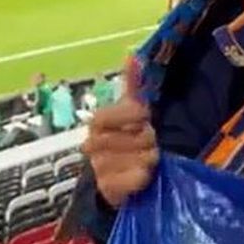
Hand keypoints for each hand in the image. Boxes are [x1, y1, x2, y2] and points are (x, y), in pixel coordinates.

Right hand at [81, 64, 158, 208]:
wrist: (114, 181)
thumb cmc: (126, 141)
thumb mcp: (130, 111)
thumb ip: (132, 84)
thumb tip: (132, 54)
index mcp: (98, 122)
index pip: (118, 113)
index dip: (135, 116)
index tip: (145, 119)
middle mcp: (93, 144)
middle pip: (139, 136)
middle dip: (149, 139)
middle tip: (148, 143)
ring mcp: (98, 167)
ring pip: (141, 158)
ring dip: (150, 159)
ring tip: (146, 160)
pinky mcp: (107, 189)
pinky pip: (136, 178)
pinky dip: (143, 177)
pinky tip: (142, 176)